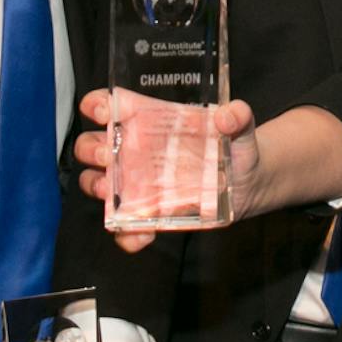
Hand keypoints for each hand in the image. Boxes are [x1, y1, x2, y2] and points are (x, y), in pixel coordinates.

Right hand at [73, 88, 262, 250]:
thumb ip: (238, 118)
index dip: (98, 105)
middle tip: (108, 155)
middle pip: (92, 146)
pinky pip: (125, 226)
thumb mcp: (240, 128)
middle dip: (92, 149)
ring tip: (111, 192)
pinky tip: (142, 235)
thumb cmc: (234, 148)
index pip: (109, 106)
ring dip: (97, 187)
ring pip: (97, 183)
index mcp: (148, 121)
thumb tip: (230, 115)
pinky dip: (127, 234)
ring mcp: (136, 183)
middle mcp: (134, 151)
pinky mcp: (147, 213)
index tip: (103, 112)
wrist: (249, 185)